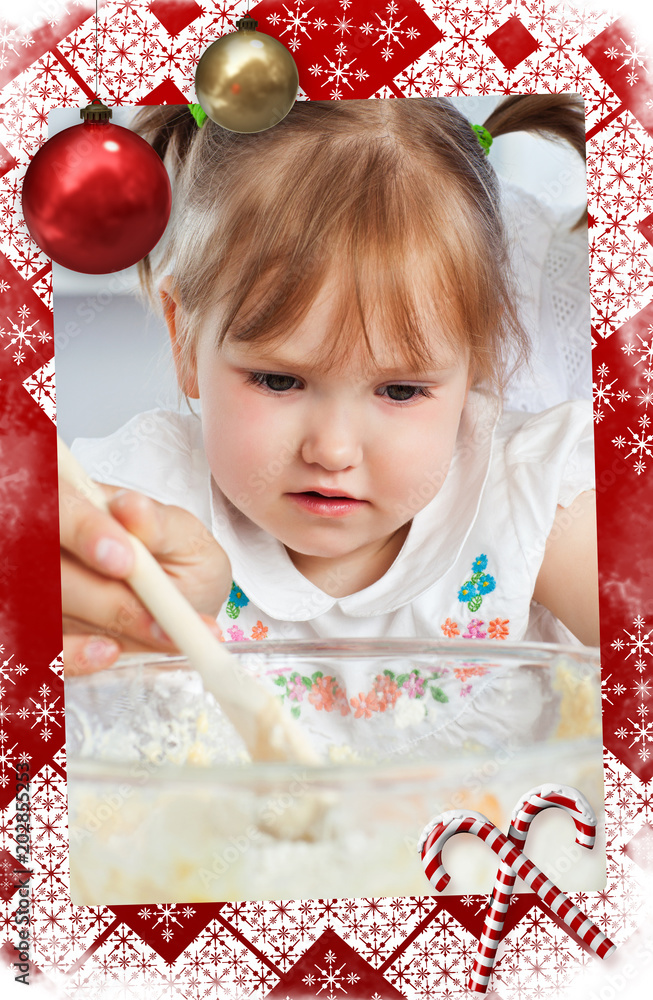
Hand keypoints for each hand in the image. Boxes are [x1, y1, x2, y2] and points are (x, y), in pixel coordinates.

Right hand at [60, 478, 230, 675]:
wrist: (184, 603)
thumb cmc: (180, 560)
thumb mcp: (185, 536)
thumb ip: (159, 523)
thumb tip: (132, 508)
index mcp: (76, 503)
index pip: (59, 506)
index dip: (84, 531)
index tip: (125, 561)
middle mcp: (45, 545)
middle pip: (48, 568)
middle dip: (104, 598)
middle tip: (157, 617)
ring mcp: (38, 590)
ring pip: (47, 610)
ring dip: (104, 628)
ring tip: (159, 635)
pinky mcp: (42, 631)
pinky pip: (42, 649)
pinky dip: (73, 656)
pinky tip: (110, 653)